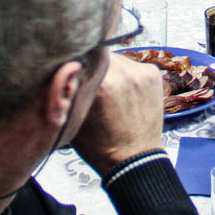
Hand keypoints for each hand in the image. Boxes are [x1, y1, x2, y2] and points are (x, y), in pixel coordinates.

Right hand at [72, 54, 163, 173]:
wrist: (134, 159)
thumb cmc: (102, 146)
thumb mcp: (73, 121)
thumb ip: (68, 93)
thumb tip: (62, 71)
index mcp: (101, 85)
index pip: (82, 56)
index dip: (76, 62)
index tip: (72, 69)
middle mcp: (122, 74)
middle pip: (100, 55)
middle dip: (93, 65)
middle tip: (91, 81)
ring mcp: (140, 73)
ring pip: (117, 59)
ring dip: (111, 69)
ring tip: (110, 90)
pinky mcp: (152, 74)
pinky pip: (133, 65)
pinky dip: (127, 74)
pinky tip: (124, 92)